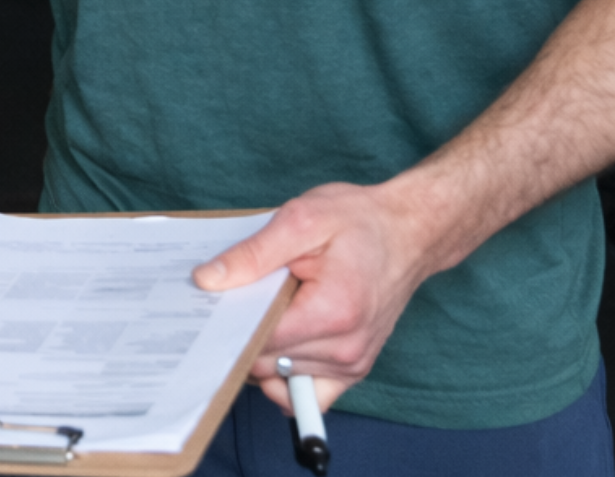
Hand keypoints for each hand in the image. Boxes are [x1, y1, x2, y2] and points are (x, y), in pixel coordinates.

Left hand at [192, 180, 444, 413]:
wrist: (408, 233)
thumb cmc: (358, 222)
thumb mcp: (301, 219)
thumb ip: (252, 255)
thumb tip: (206, 281)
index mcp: (332, 312)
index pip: (257, 340)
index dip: (227, 321)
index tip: (213, 303)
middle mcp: (345, 349)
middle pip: (264, 362)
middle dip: (242, 333)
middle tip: (239, 298)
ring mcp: (352, 365)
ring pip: (278, 377)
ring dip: (263, 350)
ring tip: (268, 310)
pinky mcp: (354, 370)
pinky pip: (306, 394)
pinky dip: (284, 375)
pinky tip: (279, 343)